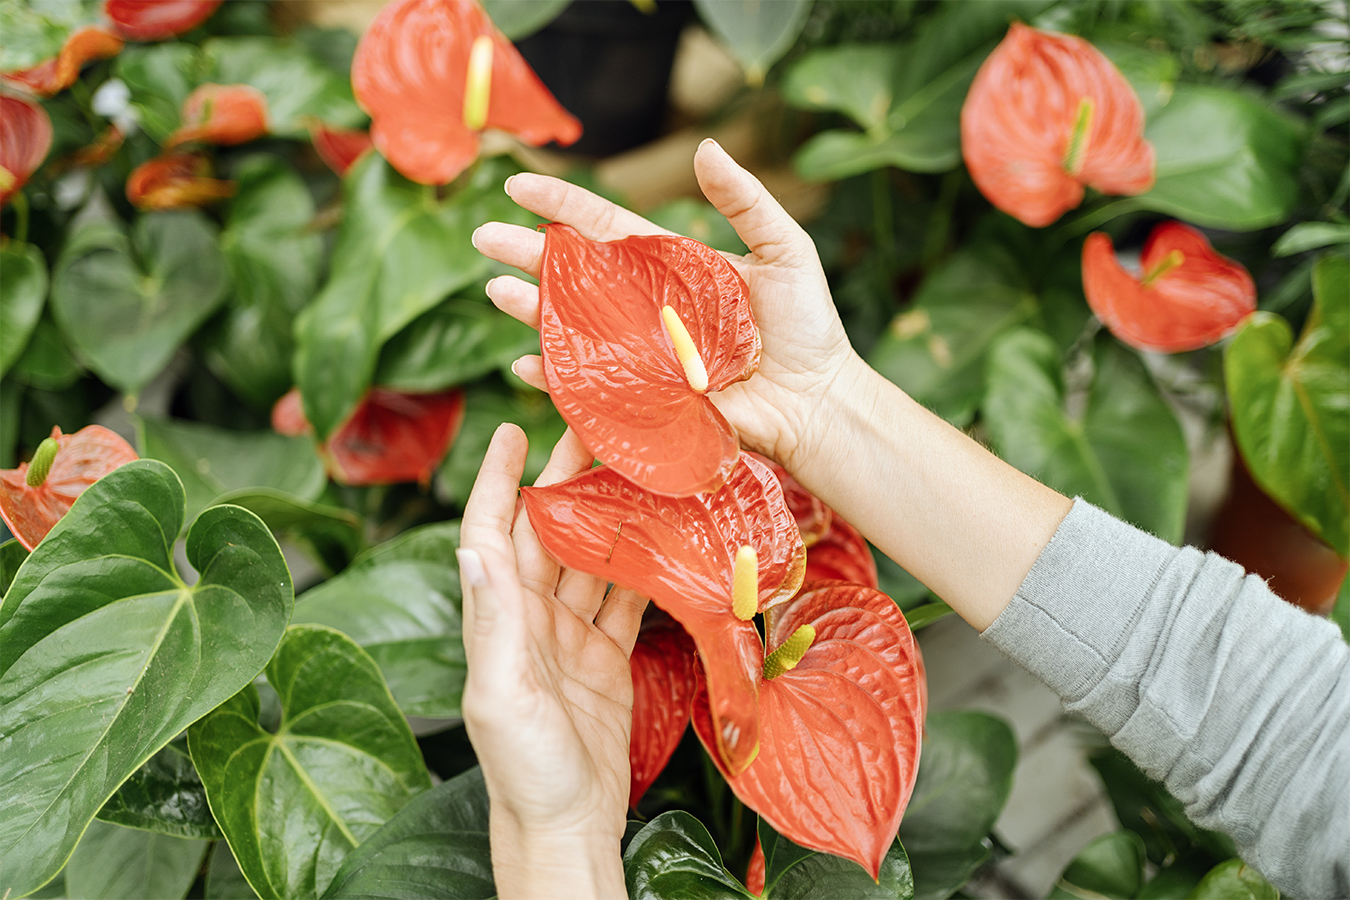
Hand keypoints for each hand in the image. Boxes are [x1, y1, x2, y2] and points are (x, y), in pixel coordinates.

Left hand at [456, 424, 646, 899]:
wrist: (567, 824)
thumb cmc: (524, 768)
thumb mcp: (502, 694)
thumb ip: (493, 620)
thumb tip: (473, 548)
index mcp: (497, 620)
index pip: (490, 533)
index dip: (497, 480)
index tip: (511, 432)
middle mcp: (529, 619)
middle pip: (545, 534)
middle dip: (563, 481)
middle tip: (590, 433)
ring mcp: (569, 636)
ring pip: (589, 559)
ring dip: (607, 516)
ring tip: (634, 472)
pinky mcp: (605, 657)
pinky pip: (623, 598)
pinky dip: (641, 566)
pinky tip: (662, 536)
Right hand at [471, 138, 865, 474]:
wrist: (819, 402)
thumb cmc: (806, 328)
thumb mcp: (785, 250)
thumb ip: (745, 200)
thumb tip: (705, 147)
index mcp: (669, 265)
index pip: (604, 226)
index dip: (561, 204)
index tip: (517, 184)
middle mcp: (644, 306)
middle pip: (574, 273)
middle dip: (526, 254)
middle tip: (482, 239)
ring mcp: (639, 353)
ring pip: (572, 326)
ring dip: (531, 310)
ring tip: (498, 291)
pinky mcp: (643, 397)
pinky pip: (589, 386)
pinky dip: (556, 376)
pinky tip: (527, 361)